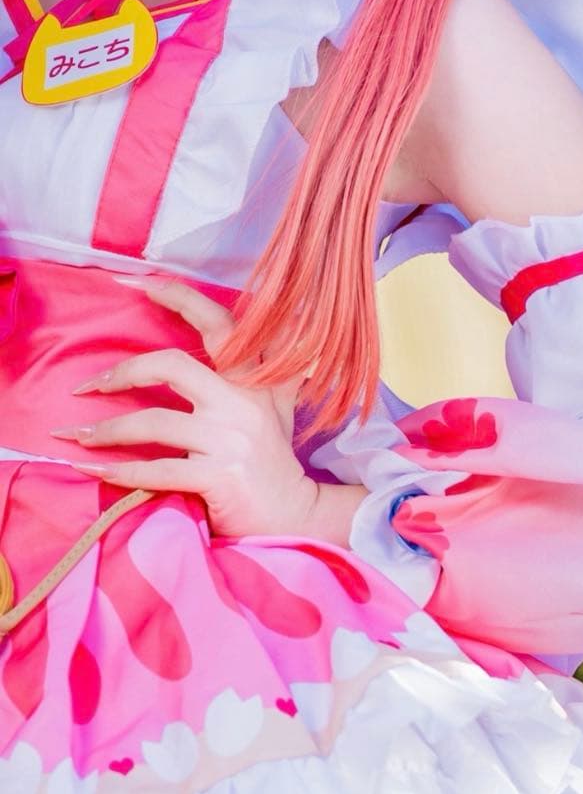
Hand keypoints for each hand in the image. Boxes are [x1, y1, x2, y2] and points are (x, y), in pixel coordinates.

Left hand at [51, 278, 320, 538]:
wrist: (294, 513)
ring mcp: (230, 439)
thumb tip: (256, 327)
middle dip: (123, 372)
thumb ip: (260, 369)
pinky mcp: (218, 476)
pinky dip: (119, 472)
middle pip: (171, 365)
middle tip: (89, 386)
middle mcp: (243, 401)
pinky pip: (156, 469)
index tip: (136, 281)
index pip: (218, 324)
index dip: (177, 297)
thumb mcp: (277, 403)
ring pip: (153, 421)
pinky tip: (95, 472)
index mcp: (254, 378)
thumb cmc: (275, 458)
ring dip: (105, 430)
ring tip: (77, 436)